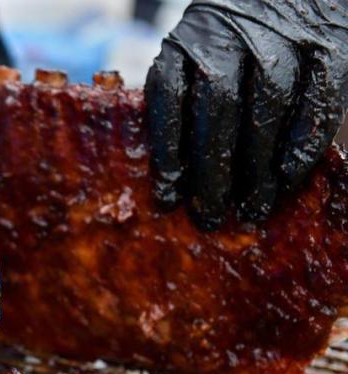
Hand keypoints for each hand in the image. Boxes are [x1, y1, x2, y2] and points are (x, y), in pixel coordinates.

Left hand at [145, 0, 347, 228]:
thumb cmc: (232, 45)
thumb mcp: (194, 58)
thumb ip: (182, 102)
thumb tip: (174, 178)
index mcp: (186, 40)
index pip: (167, 93)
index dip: (167, 148)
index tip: (168, 194)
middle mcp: (231, 35)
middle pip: (218, 106)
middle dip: (213, 169)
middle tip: (211, 214)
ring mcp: (282, 36)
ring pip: (268, 104)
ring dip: (258, 163)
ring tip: (252, 206)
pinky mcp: (329, 45)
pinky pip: (317, 98)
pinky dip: (302, 141)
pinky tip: (288, 176)